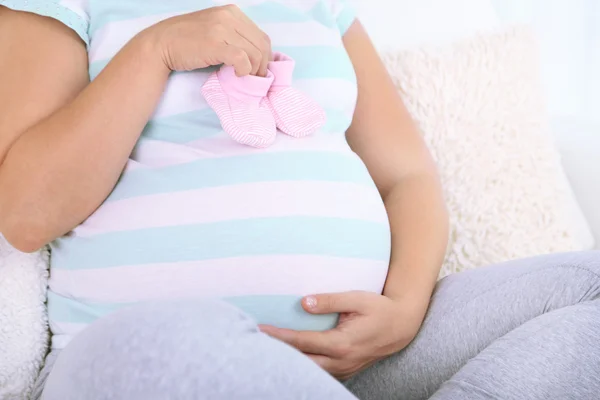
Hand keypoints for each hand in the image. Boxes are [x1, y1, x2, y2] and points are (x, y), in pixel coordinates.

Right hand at [143, 5, 270, 75]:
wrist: (162, 43)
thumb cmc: (188, 40)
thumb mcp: (215, 29)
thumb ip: (234, 36)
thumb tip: (256, 56)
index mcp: (232, 12)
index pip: (261, 36)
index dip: (265, 57)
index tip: (257, 70)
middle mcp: (229, 16)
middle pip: (261, 45)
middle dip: (262, 66)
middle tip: (254, 79)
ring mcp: (222, 29)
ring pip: (255, 53)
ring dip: (254, 71)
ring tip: (244, 78)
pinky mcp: (215, 44)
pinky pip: (242, 59)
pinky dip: (244, 71)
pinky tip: (237, 75)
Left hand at [260, 291, 427, 379]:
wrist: (401, 326)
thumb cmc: (379, 309)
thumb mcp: (357, 298)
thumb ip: (330, 300)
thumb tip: (302, 302)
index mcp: (342, 343)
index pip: (302, 342)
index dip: (279, 336)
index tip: (260, 329)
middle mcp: (341, 361)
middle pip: (301, 363)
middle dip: (278, 354)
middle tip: (255, 341)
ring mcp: (343, 369)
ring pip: (309, 372)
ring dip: (289, 362)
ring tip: (268, 350)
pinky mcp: (345, 371)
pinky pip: (319, 373)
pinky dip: (304, 366)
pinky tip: (290, 358)